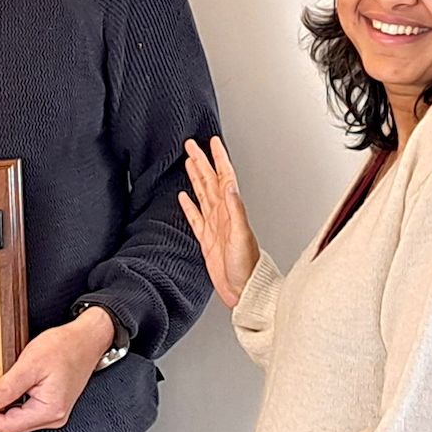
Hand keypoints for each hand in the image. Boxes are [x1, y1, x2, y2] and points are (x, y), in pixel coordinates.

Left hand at [0, 307, 112, 431]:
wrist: (87, 339)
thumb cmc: (65, 347)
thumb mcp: (31, 364)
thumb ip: (9, 386)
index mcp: (49, 410)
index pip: (8, 425)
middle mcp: (53, 416)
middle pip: (12, 425)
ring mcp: (53, 411)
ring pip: (17, 419)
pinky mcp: (50, 402)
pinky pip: (24, 410)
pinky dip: (7, 406)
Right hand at [178, 136, 259, 308]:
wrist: (245, 290)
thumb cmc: (248, 267)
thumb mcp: (241, 236)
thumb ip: (235, 210)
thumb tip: (228, 186)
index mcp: (231, 211)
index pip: (224, 177)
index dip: (218, 158)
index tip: (212, 142)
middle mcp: (223, 215)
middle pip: (209, 181)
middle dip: (201, 162)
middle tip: (191, 145)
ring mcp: (215, 226)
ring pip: (202, 195)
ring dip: (195, 178)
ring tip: (188, 163)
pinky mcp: (207, 240)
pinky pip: (195, 217)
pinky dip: (189, 205)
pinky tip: (183, 197)